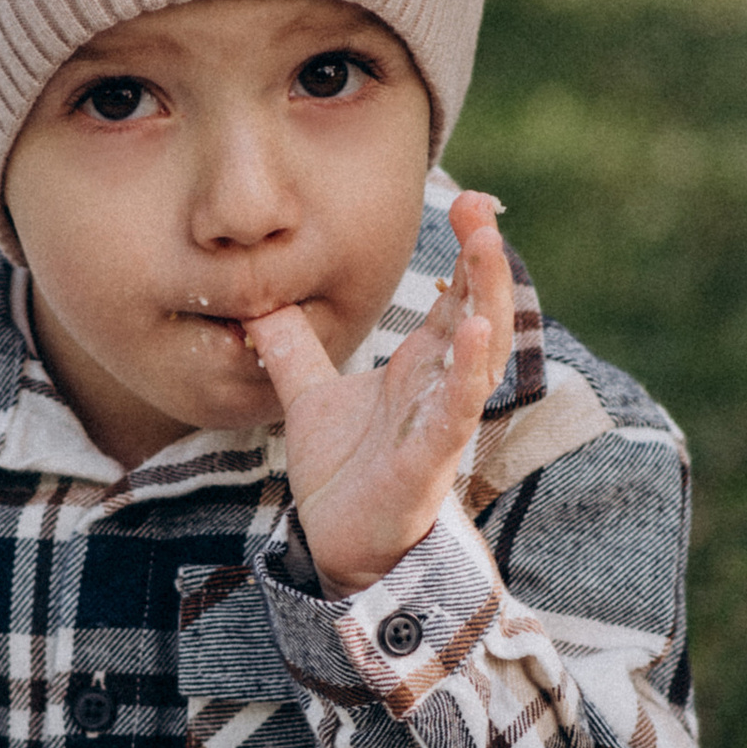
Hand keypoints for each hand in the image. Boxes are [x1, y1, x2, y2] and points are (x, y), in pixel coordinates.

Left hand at [244, 190, 513, 597]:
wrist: (340, 547)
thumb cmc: (344, 475)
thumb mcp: (310, 397)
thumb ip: (292, 349)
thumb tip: (258, 304)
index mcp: (420, 368)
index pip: (454, 297)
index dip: (465, 252)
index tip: (464, 200)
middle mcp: (440, 387)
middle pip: (476, 311)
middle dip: (483, 259)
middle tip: (478, 206)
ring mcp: (440, 422)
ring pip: (479, 355)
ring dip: (486, 300)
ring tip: (487, 249)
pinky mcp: (428, 460)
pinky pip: (455, 412)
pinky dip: (465, 373)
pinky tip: (471, 331)